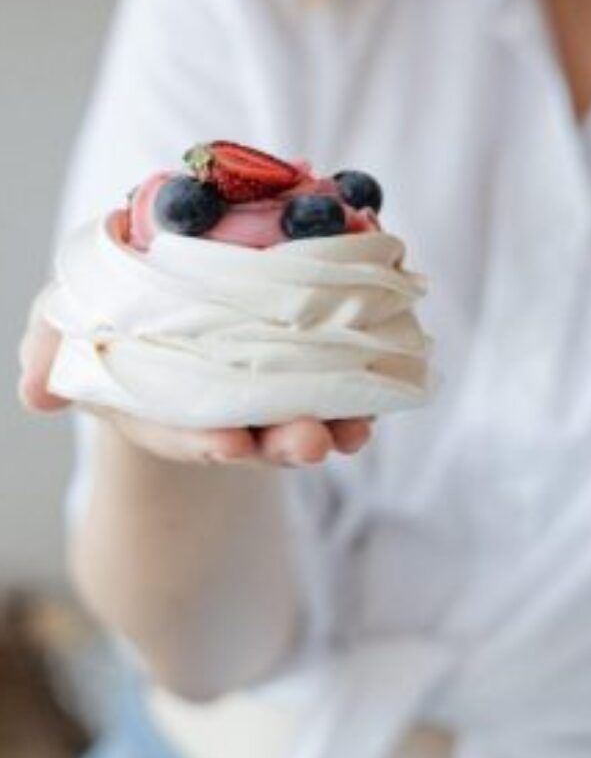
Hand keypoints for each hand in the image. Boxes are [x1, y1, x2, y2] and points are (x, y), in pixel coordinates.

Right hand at [18, 292, 371, 467]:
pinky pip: (344, 379)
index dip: (204, 439)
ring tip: (357, 430)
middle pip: (258, 433)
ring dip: (336, 425)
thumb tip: (34, 392)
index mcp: (163, 403)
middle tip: (311, 442)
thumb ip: (52, 345)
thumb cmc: (121, 317)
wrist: (177, 312)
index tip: (231, 444)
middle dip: (285, 442)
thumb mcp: (72, 321)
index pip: (183, 430)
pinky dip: (366, 384)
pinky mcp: (314, 365)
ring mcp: (271, 393)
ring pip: (307, 416)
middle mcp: (222, 407)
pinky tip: (389, 378)